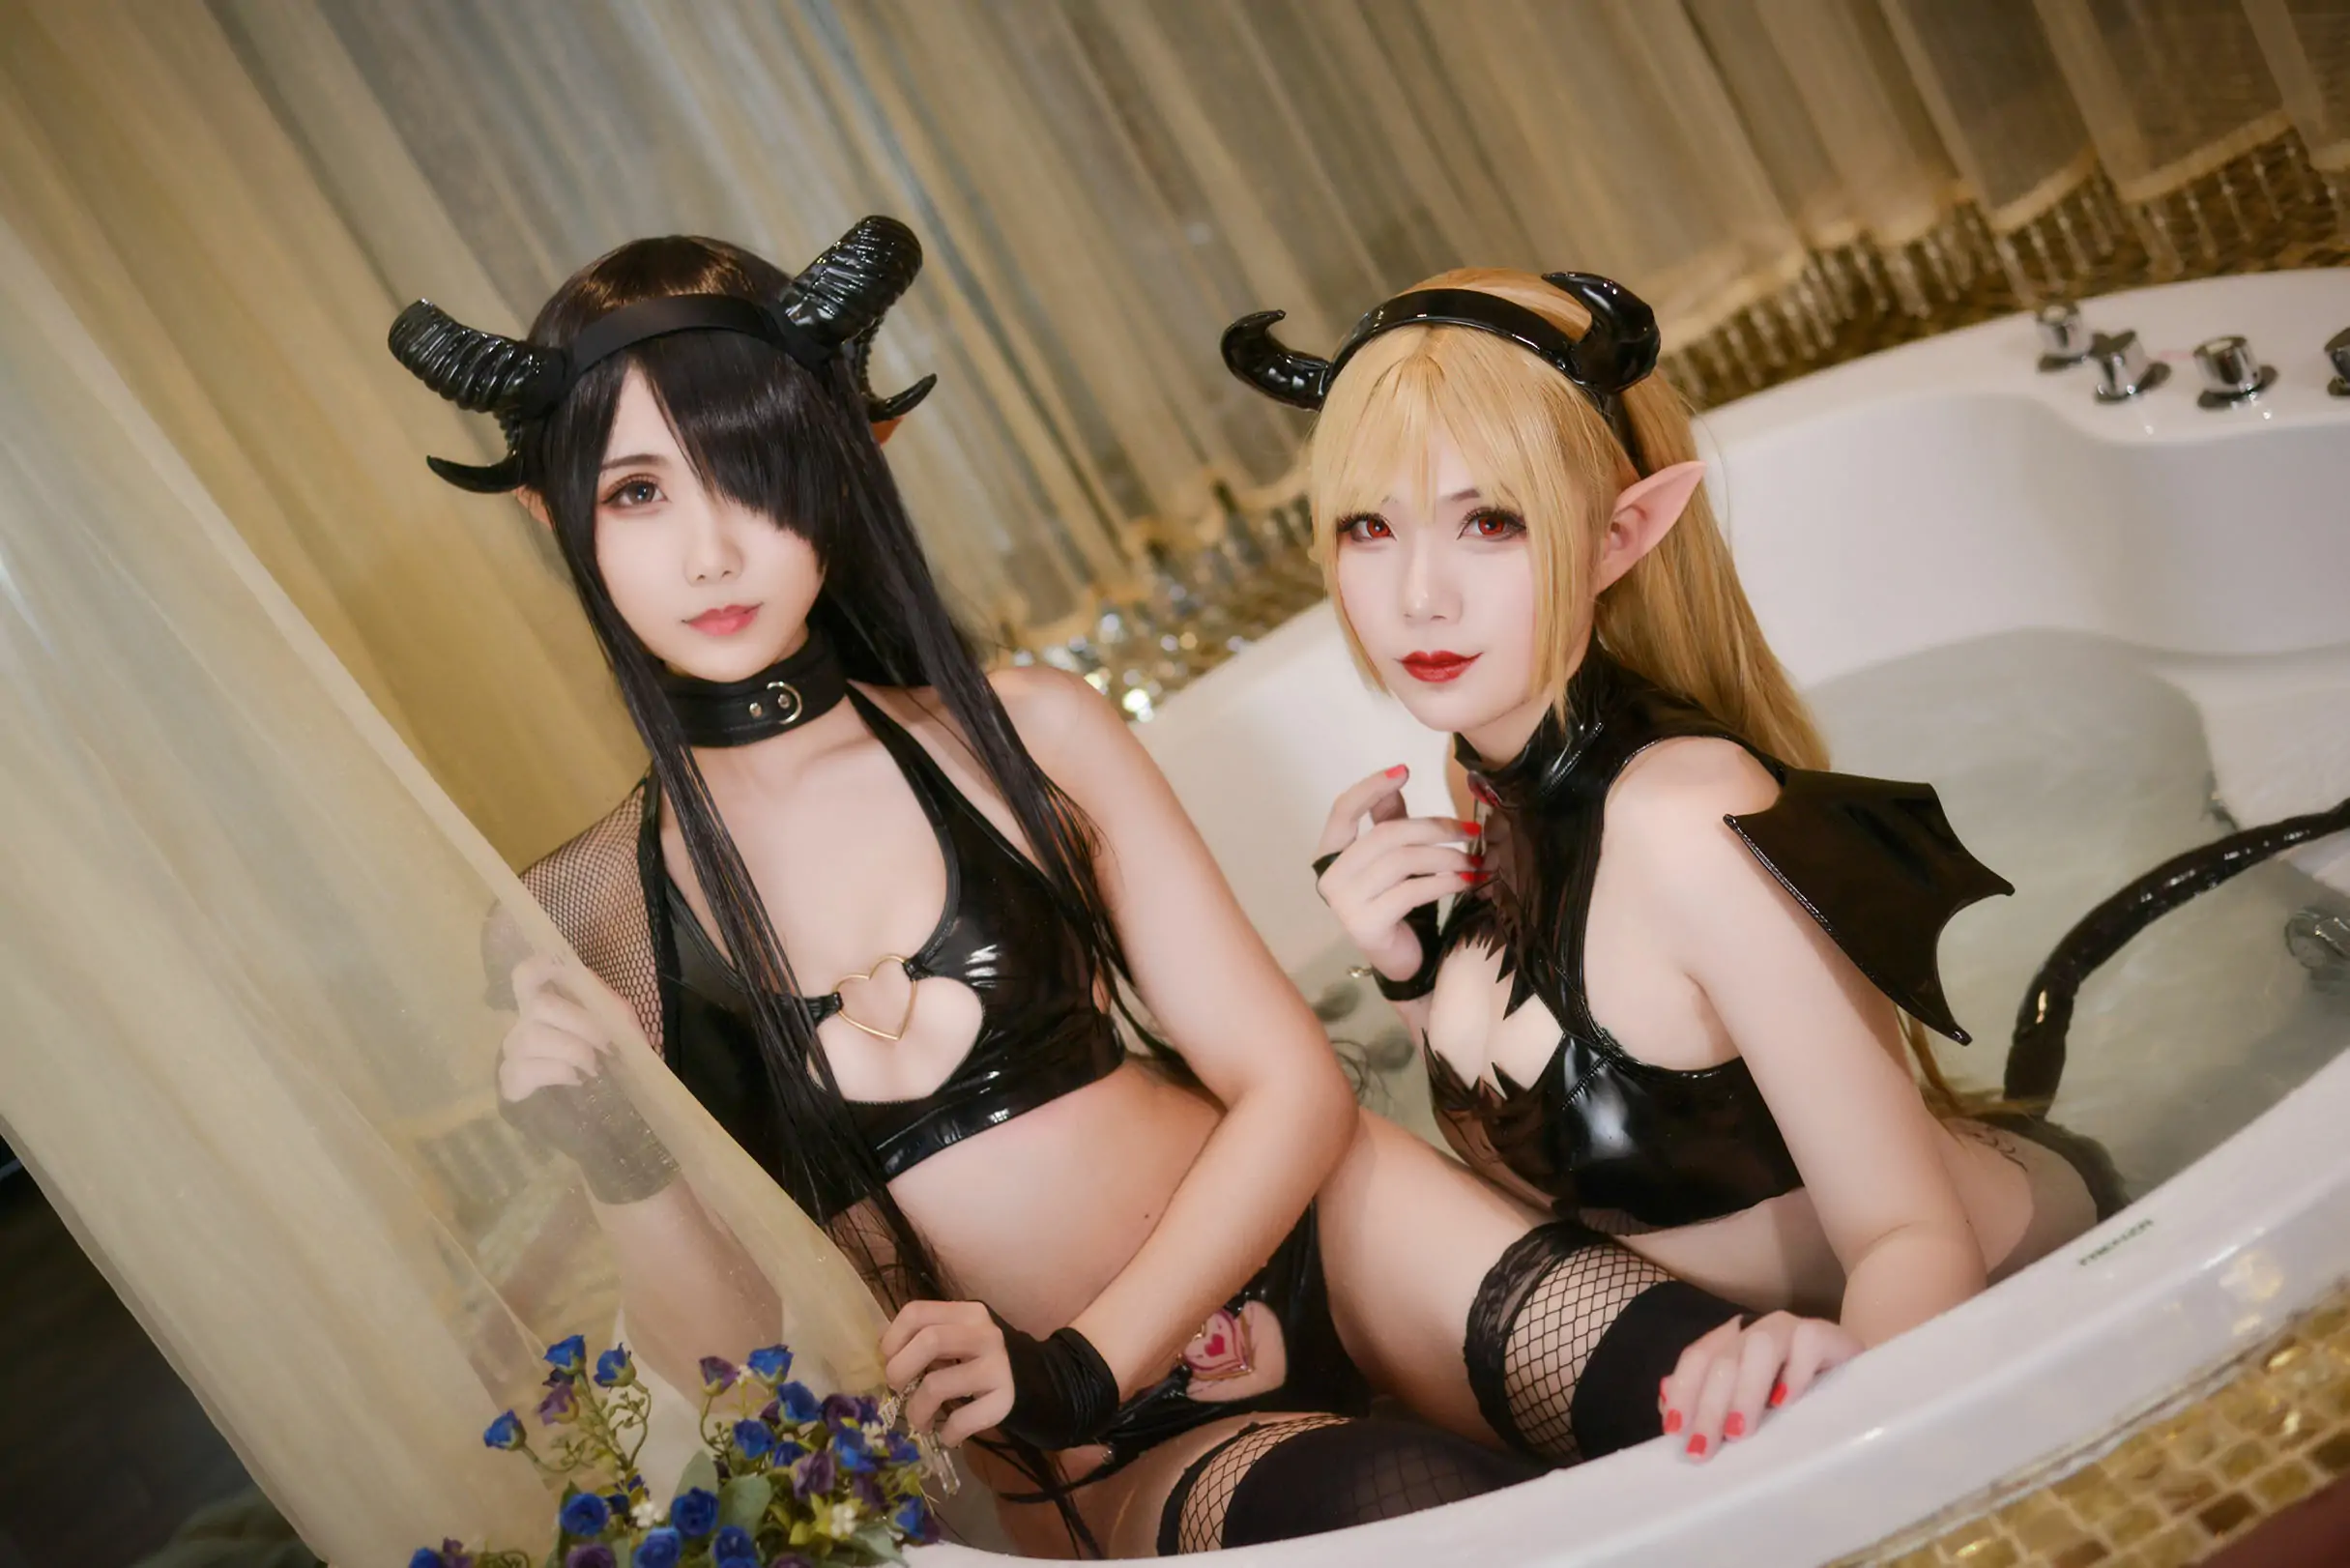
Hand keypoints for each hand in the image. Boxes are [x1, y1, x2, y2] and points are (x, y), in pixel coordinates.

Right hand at [498, 954, 620, 1101]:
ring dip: (572, 1049)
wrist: (600, 1111)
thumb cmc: (605, 1063)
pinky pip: (525, 1068)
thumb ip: (612, 1009)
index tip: (557, 968)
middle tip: (606, 1045)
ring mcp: (513, 1052)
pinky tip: (575, 1079)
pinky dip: (557, 1071)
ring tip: (593, 1066)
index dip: (538, 967)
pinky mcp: (510, 1080)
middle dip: (581, 1023)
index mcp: (548, 1005)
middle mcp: (524, 1023)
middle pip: (539, 1005)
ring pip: (532, 1035)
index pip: (526, 976)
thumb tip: (602, 998)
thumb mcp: (619, 1031)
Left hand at [882, 1301, 1015, 1446]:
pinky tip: (948, 1435)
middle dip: (900, 1369)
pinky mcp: (1005, 1399)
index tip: (888, 1361)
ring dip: (917, 1410)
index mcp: (966, 1313)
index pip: (917, 1312)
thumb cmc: (976, 1360)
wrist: (1030, 1380)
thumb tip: (880, 1352)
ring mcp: (997, 1366)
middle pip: (929, 1341)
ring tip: (919, 1420)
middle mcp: (985, 1333)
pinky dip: (948, 1432)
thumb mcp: (954, 1339)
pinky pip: (963, 1419)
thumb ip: (922, 1339)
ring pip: (937, 1384)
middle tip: (897, 1388)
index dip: (893, 1339)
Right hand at [1315, 764, 1481, 983]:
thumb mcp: (1395, 857)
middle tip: (1469, 828)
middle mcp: (1330, 877)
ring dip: (1446, 856)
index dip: (1371, 787)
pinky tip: (1465, 880)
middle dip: (1434, 827)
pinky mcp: (1366, 924)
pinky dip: (1444, 881)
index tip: (1404, 770)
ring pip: (1402, 861)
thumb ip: (1390, 820)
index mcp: (1330, 855)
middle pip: (1385, 835)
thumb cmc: (1397, 903)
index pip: (1343, 810)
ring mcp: (1344, 903)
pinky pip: (1412, 890)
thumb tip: (1398, 774)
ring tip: (1473, 860)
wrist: (1402, 960)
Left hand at [1660, 1311, 1859, 1460]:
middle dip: (1708, 1406)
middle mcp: (1758, 1331)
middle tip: (1703, 1448)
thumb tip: (1665, 1404)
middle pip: (1723, 1359)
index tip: (1674, 1430)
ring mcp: (1793, 1330)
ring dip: (1744, 1391)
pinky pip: (1808, 1343)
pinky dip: (1795, 1371)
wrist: (1862, 1388)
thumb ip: (1708, 1402)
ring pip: (1759, 1347)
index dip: (1683, 1391)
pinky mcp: (1829, 1337)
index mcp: (1733, 1343)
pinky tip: (1786, 1401)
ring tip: (1739, 1431)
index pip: (1697, 1358)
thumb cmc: (1798, 1403)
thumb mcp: (1750, 1408)